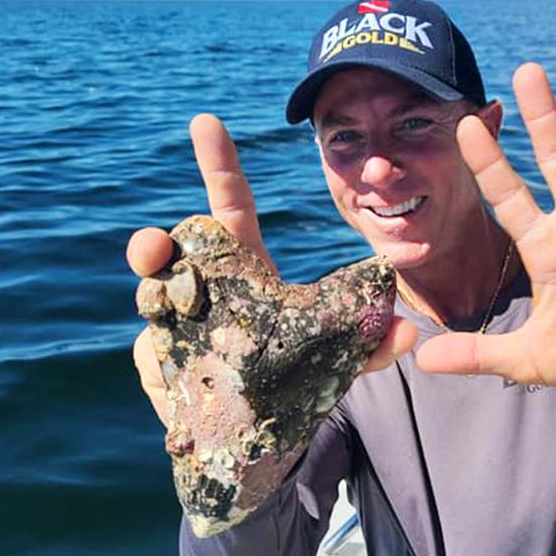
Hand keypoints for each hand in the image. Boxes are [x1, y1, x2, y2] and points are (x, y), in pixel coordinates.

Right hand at [127, 115, 416, 425]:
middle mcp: (203, 287)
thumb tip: (407, 330)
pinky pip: (150, 355)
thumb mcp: (339, 360)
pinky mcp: (160, 363)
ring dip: (149, 298)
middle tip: (152, 249)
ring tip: (159, 306)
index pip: (230, 207)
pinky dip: (160, 364)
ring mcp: (175, 324)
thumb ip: (370, 345)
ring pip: (149, 297)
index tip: (206, 123)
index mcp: (245, 268)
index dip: (218, 165)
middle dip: (151, 243)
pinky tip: (174, 376)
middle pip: (168, 249)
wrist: (265, 432)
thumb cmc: (296, 377)